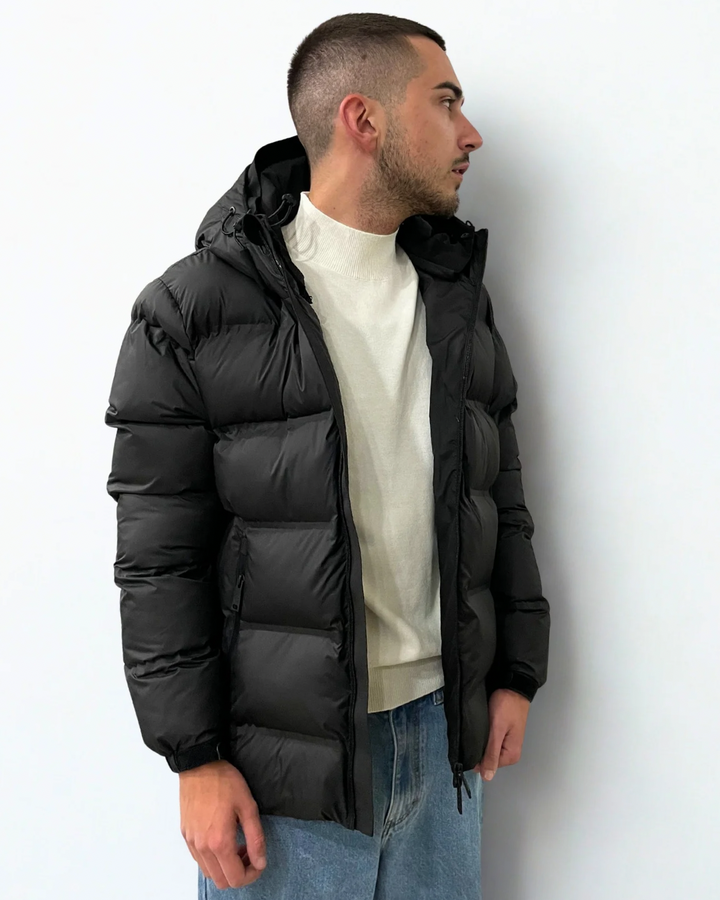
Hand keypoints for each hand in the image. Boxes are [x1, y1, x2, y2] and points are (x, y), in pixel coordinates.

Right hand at [179, 760, 266, 889]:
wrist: (199, 765)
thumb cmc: (225, 782)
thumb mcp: (248, 806)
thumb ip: (256, 838)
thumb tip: (260, 862)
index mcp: (219, 842)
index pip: (236, 878)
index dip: (252, 874)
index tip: (258, 861)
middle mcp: (202, 848)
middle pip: (222, 881)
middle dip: (239, 873)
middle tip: (248, 852)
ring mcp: (191, 843)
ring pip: (209, 873)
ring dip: (225, 867)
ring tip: (236, 845)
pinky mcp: (185, 835)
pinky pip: (199, 859)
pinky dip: (212, 859)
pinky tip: (221, 839)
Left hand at [473, 688, 530, 780]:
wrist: (513, 687)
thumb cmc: (505, 707)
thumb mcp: (496, 730)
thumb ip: (491, 753)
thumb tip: (487, 777)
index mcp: (511, 756)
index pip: (487, 767)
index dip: (476, 757)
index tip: (467, 745)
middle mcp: (510, 753)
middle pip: (487, 758)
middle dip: (478, 748)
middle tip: (472, 733)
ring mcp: (507, 743)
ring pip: (487, 749)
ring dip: (480, 741)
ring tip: (475, 729)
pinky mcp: (503, 734)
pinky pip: (490, 741)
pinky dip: (484, 736)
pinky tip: (479, 728)